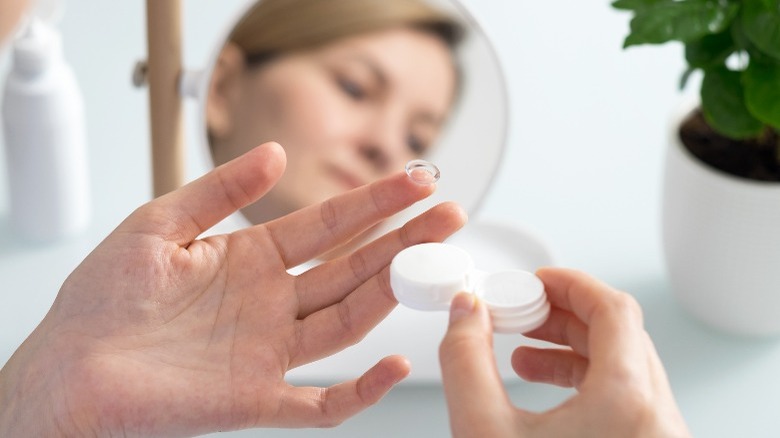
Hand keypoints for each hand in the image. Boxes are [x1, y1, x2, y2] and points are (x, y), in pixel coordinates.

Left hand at [0, 142, 466, 436]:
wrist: (66, 368)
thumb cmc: (102, 298)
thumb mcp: (159, 223)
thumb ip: (220, 190)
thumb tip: (276, 154)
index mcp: (252, 259)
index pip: (327, 224)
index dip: (374, 201)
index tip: (416, 179)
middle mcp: (271, 302)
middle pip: (352, 267)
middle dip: (402, 239)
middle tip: (448, 213)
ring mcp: (269, 351)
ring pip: (348, 319)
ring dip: (393, 292)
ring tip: (435, 258)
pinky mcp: (256, 399)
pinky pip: (321, 401)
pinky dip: (360, 390)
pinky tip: (393, 364)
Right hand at [439, 267, 690, 437]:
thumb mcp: (481, 430)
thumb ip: (464, 359)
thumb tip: (464, 311)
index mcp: (628, 402)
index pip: (613, 309)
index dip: (570, 283)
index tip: (535, 279)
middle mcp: (656, 419)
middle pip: (618, 335)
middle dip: (563, 316)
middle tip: (520, 311)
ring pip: (622, 367)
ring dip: (571, 349)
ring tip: (520, 352)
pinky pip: (623, 397)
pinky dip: (583, 381)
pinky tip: (538, 386)